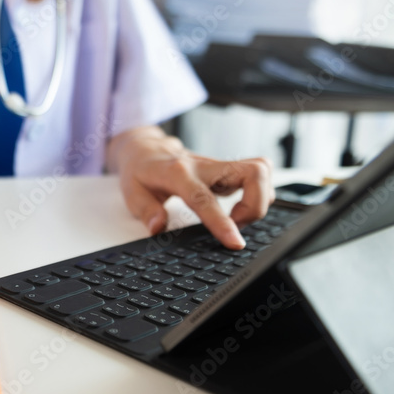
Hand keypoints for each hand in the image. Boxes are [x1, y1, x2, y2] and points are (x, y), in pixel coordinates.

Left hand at [108, 128, 273, 248]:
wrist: (145, 150)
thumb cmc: (140, 172)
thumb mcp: (132, 194)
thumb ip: (147, 212)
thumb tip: (159, 228)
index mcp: (178, 173)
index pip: (205, 198)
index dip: (222, 221)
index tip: (235, 242)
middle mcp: (204, 166)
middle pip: (252, 173)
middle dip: (256, 206)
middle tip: (237, 226)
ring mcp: (218, 166)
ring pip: (261, 170)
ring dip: (260, 200)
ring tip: (237, 219)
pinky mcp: (227, 169)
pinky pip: (257, 175)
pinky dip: (258, 194)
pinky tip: (240, 209)